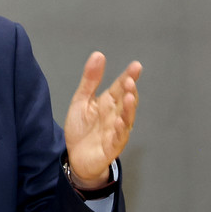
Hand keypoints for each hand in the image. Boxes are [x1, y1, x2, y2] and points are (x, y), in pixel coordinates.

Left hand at [64, 52, 141, 188]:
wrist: (75, 156)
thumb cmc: (81, 128)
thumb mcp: (82, 100)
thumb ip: (90, 80)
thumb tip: (98, 55)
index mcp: (108, 103)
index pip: (120, 87)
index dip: (128, 76)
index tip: (136, 66)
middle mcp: (115, 115)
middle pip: (125, 102)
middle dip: (129, 91)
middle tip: (130, 80)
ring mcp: (115, 131)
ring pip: (126, 119)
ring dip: (128, 109)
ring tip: (129, 97)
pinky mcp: (111, 147)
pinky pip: (118, 138)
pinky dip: (120, 130)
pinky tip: (120, 122)